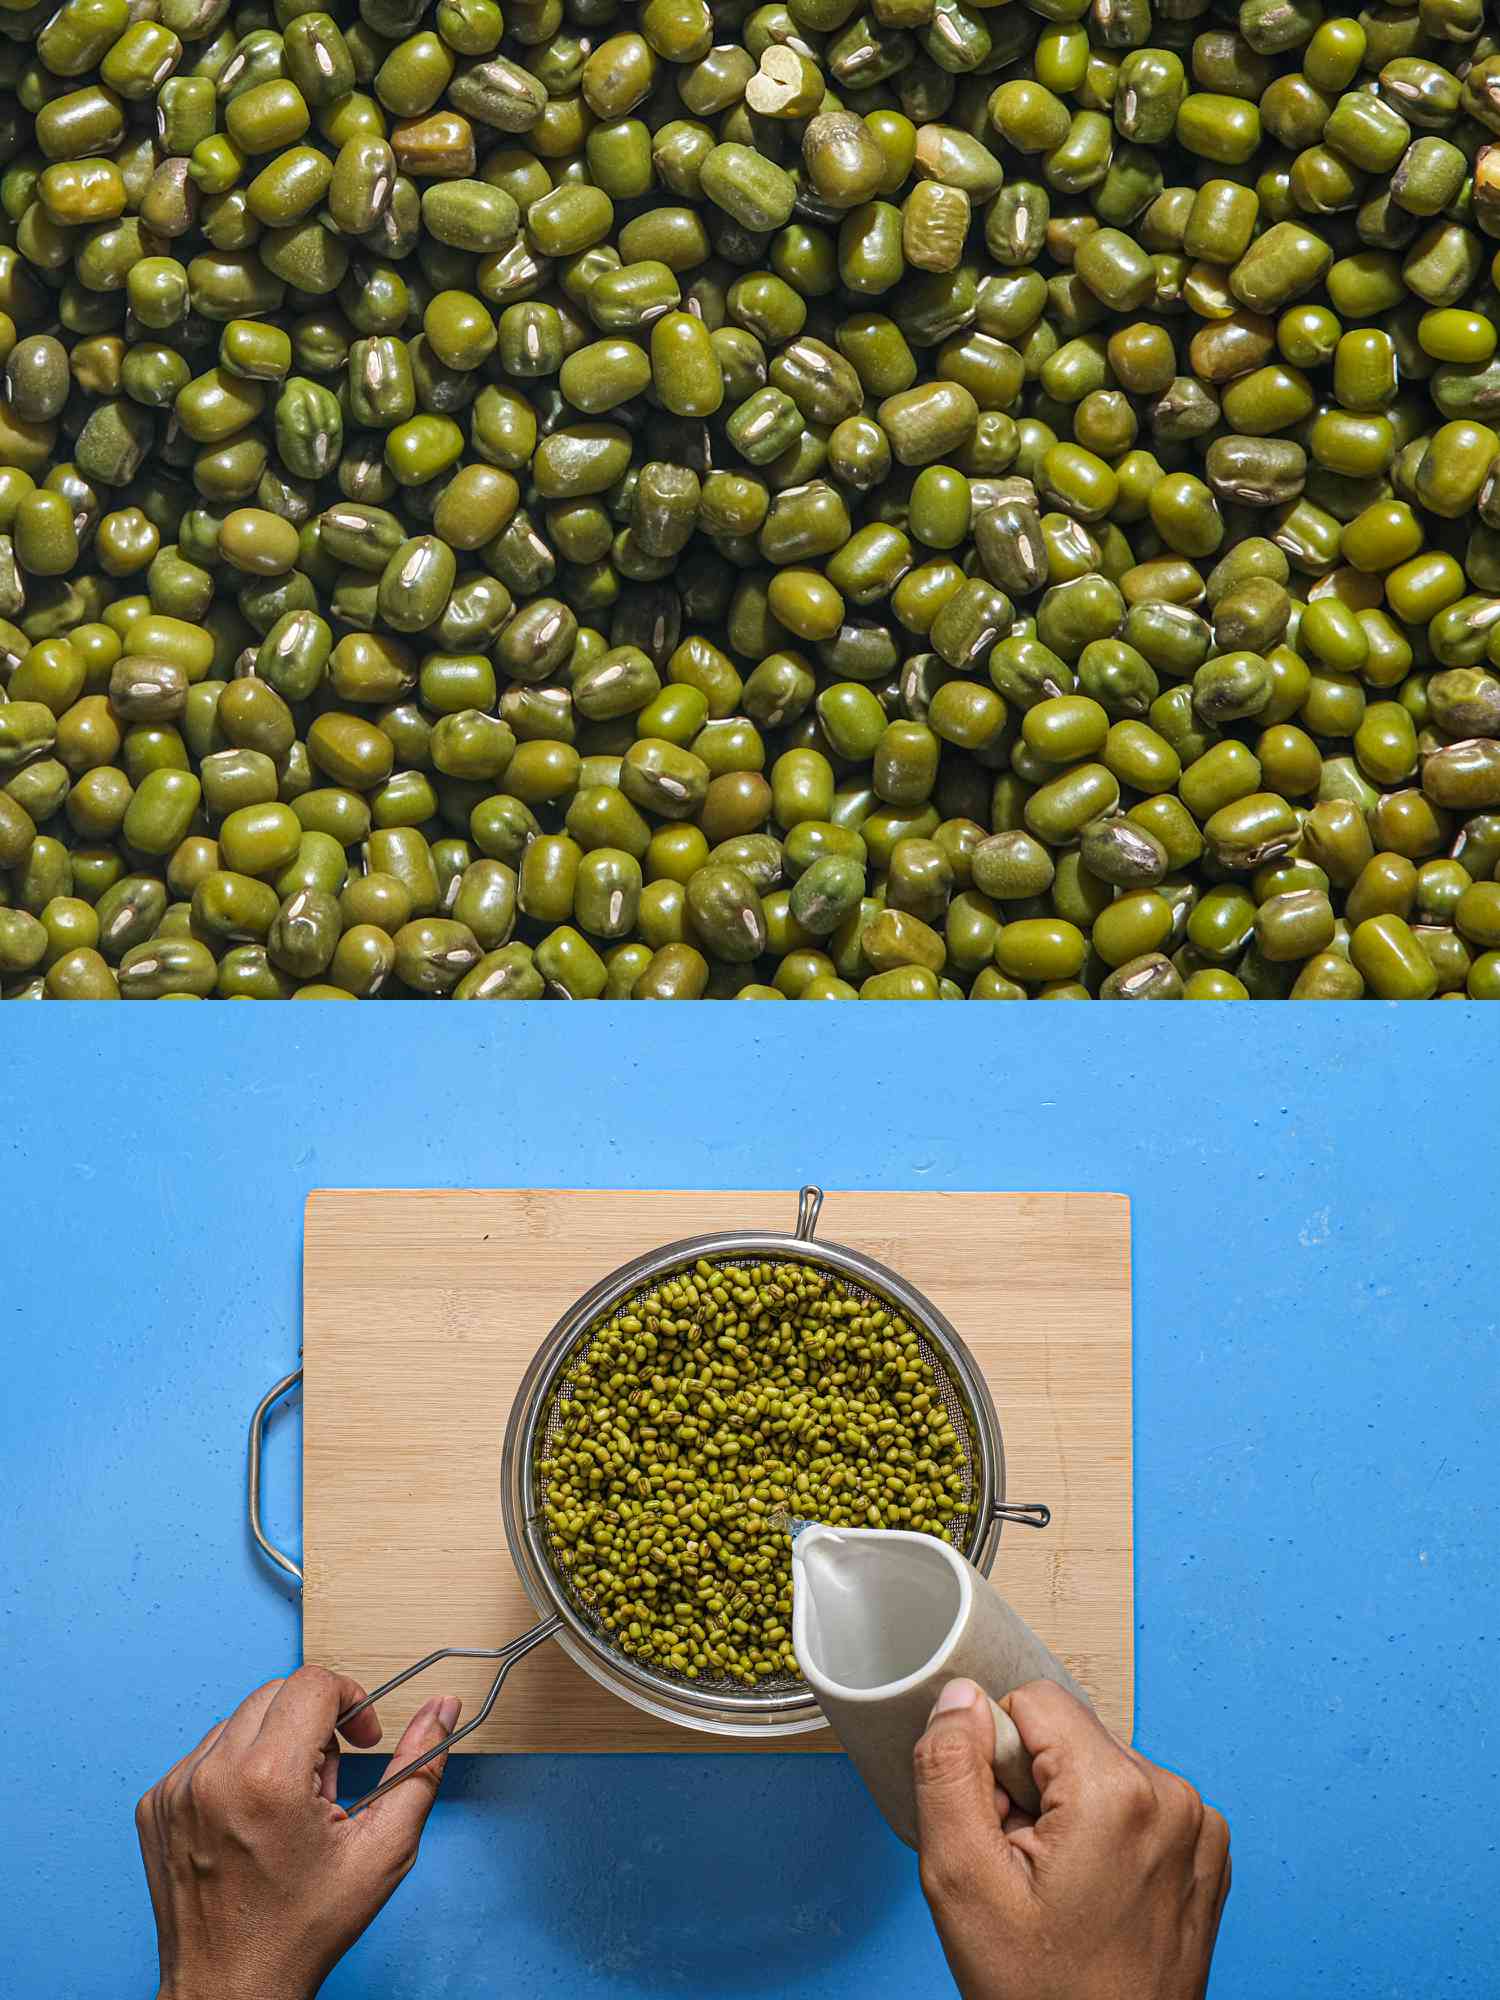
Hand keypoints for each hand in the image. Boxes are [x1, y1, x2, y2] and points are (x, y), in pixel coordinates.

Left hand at [136, 1664, 460, 1999]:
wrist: (231, 1989)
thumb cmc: (303, 1929)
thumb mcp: (383, 1851)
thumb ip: (421, 1767)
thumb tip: (441, 1708)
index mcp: (269, 1779)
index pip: (314, 1683)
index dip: (351, 1701)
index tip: (361, 1738)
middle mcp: (212, 1775)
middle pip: (278, 1692)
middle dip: (313, 1722)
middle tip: (326, 1783)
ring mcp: (175, 1789)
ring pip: (241, 1720)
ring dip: (273, 1743)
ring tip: (286, 1809)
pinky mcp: (154, 1805)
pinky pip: (206, 1753)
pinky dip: (235, 1769)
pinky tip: (251, 1820)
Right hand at [913, 1679, 1229, 1999]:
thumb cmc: (1041, 1995)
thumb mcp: (962, 1883)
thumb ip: (949, 1772)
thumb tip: (961, 1698)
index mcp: (1117, 1792)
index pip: (1033, 1701)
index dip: (998, 1758)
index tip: (1001, 1828)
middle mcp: (1173, 1797)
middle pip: (1070, 1736)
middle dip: (1034, 1786)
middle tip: (1026, 1868)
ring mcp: (1199, 1829)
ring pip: (1101, 1767)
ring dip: (1069, 1810)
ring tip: (1061, 1887)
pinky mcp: (1208, 1853)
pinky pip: (1138, 1803)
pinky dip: (1108, 1833)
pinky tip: (1095, 1892)